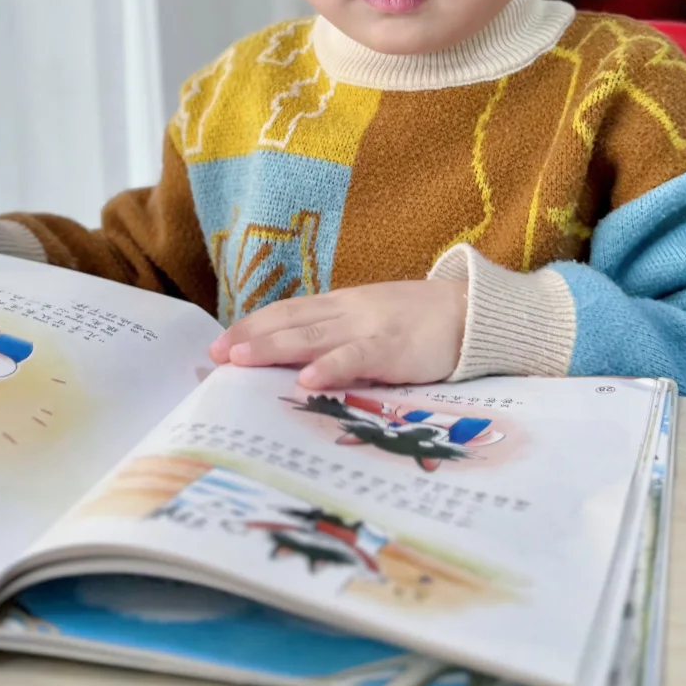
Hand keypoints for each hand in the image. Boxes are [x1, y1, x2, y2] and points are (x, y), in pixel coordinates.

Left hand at [209, 280, 467, 389]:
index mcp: (342, 306)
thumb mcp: (373, 324)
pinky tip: (307, 379)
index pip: (288, 311)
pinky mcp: (394, 348)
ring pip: (313, 335)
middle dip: (250, 337)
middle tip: (213, 355)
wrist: (472, 313)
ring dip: (273, 347)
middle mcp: (348, 311)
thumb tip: (299, 362)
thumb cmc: (421, 324)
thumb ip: (340, 337)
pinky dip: (331, 367)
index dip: (253, 325)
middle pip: (290, 320)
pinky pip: (357, 357)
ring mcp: (370, 327)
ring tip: (239, 360)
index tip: (218, 343)